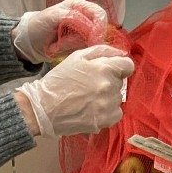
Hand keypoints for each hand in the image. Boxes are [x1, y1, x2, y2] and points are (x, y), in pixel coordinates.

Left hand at [12, 0, 108, 63]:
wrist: (28, 43)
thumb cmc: (38, 25)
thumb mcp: (53, 16)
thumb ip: (72, 17)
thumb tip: (90, 27)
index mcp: (78, 5)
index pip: (99, 13)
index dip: (99, 25)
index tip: (93, 37)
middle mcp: (83, 16)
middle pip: (100, 27)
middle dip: (91, 37)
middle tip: (76, 43)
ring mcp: (82, 30)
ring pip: (94, 39)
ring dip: (81, 43)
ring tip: (64, 43)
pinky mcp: (79, 43)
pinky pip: (86, 47)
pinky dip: (77, 49)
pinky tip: (65, 47)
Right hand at [16, 45, 133, 137]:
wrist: (43, 108)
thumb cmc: (59, 80)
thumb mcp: (77, 57)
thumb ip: (102, 51)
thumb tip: (120, 53)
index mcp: (105, 68)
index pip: (128, 66)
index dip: (119, 67)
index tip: (110, 71)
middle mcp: (110, 86)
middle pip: (120, 82)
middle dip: (109, 81)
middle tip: (90, 86)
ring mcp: (108, 105)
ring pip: (118, 98)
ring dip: (108, 97)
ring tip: (88, 99)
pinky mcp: (105, 120)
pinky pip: (116, 113)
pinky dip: (108, 112)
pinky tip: (92, 110)